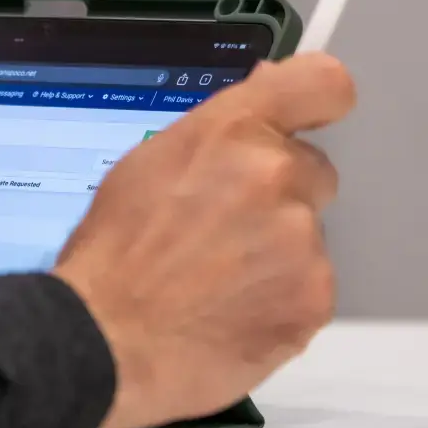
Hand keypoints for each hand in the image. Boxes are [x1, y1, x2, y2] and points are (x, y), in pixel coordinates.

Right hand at [54, 54, 356, 427]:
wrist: (104, 342)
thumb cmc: (111, 257)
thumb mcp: (147, 168)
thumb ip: (213, 140)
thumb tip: (253, 124)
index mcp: (230, 132)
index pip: (323, 85)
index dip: (318, 103)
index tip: (307, 124)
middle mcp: (275, 175)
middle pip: (313, 171)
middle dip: (280, 197)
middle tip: (226, 234)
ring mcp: (301, 239)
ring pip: (308, 236)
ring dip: (276, 255)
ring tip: (216, 286)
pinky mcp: (314, 298)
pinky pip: (310, 289)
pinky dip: (279, 301)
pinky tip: (231, 315)